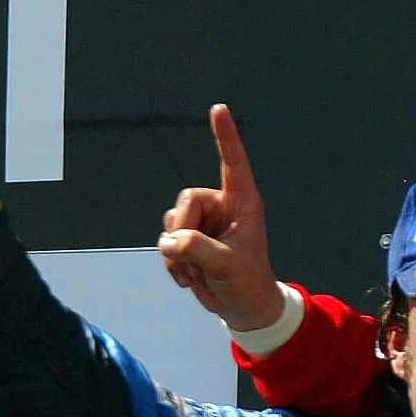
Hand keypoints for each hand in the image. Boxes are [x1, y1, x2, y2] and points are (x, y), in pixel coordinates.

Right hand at [160, 104, 283, 330]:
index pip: (233, 163)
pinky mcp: (188, 239)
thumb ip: (198, 248)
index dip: (225, 136)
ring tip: (198, 272)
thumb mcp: (228, 265)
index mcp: (243, 203)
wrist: (242, 307)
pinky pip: (167, 240)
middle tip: (192, 258)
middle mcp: (221, 207)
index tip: (219, 109)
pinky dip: (173, 261)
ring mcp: (203, 223)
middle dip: (183, 230)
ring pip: (172, 222)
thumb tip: (170, 240)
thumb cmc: (248, 282)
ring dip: (178, 251)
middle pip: (186, 200)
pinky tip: (190, 277)